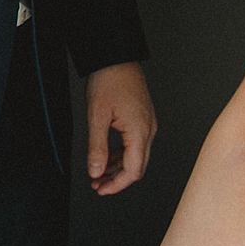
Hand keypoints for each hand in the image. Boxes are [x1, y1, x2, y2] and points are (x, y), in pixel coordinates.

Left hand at [86, 61, 155, 194]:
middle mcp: (148, 130)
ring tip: (99, 173)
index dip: (117, 185)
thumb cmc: (109, 80)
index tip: (101, 189)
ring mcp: (147, 124)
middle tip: (97, 185)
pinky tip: (108, 157)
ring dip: (118, 168)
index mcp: (140, 131)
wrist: (116, 56)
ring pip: (136, 156)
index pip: (133, 171)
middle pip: (137, 167)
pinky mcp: (143, 118)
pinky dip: (122, 154)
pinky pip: (135, 144)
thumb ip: (97, 147)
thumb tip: (96, 172)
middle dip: (117, 179)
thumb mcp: (97, 116)